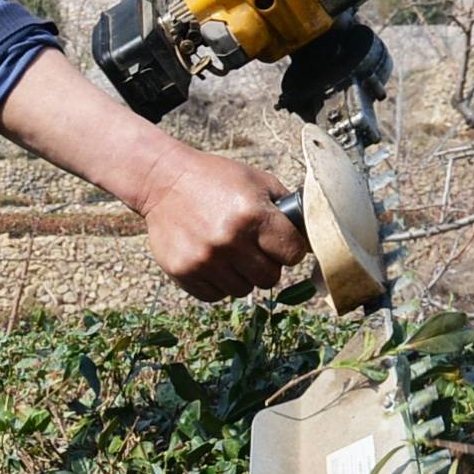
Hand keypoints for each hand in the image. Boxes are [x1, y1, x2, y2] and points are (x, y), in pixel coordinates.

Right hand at [138, 145, 306, 301]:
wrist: (164, 181)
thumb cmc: (216, 178)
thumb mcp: (257, 181)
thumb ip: (285, 208)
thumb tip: (309, 237)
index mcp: (253, 215)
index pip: (293, 254)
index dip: (289, 249)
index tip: (279, 242)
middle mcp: (230, 240)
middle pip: (270, 278)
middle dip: (266, 264)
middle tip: (252, 248)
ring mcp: (205, 259)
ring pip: (243, 290)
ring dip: (241, 275)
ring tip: (229, 252)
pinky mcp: (184, 272)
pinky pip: (216, 295)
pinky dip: (217, 282)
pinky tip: (211, 260)